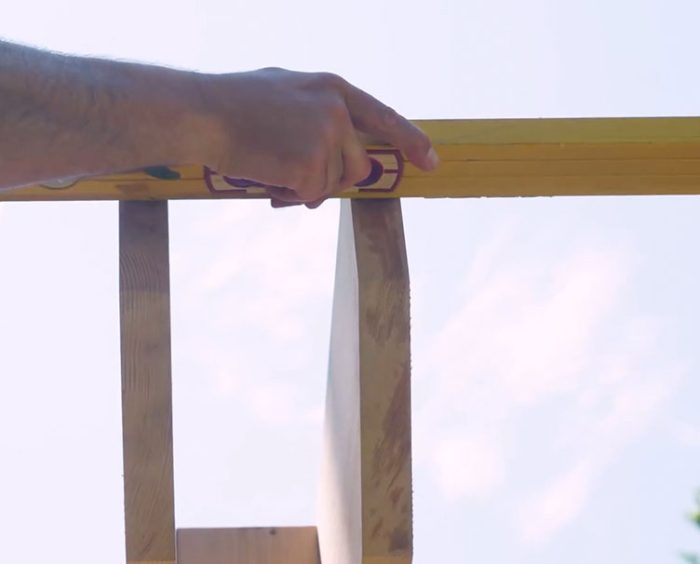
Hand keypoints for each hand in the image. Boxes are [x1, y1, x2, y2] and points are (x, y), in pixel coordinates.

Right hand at [191, 68, 438, 208]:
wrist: (201, 112)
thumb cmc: (236, 103)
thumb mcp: (288, 90)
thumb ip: (321, 114)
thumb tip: (341, 155)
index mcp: (333, 89)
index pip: (385, 117)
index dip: (410, 141)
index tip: (430, 162)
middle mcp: (337, 112)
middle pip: (357, 166)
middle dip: (332, 178)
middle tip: (295, 173)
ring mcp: (326, 139)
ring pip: (331, 185)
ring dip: (303, 186)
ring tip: (271, 167)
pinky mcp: (310, 166)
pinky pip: (310, 196)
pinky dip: (289, 195)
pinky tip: (267, 178)